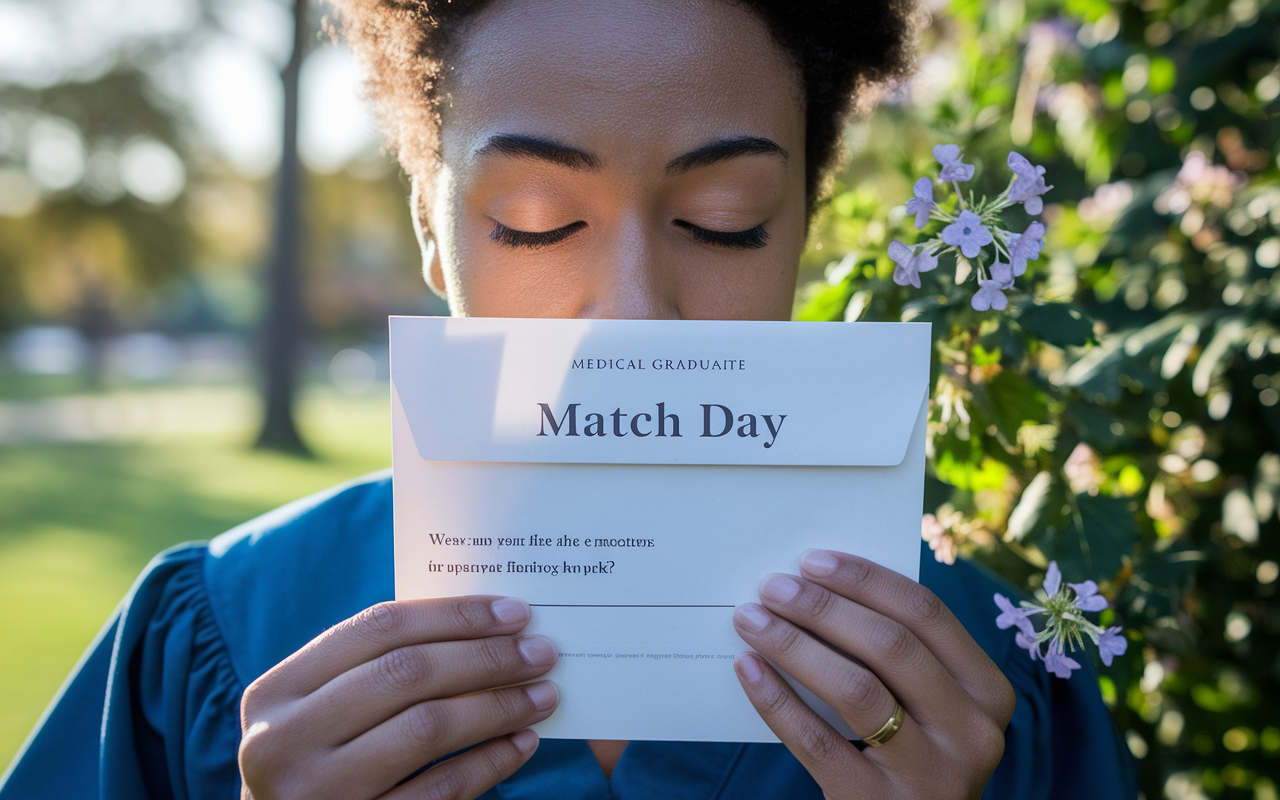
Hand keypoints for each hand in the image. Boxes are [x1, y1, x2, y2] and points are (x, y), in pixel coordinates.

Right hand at [238, 596, 558, 799]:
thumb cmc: (321, 762)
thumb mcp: (322, 711)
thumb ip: (376, 669)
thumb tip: (483, 624)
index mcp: (276, 691)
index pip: (377, 629)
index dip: (453, 615)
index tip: (513, 612)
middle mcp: (285, 741)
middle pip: (406, 673)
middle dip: (485, 657)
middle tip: (539, 651)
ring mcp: (318, 793)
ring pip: (427, 728)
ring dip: (498, 705)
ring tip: (543, 694)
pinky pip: (442, 789)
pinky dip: (490, 761)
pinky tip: (522, 742)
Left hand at [732, 550, 1014, 799]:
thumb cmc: (910, 754)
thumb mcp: (931, 708)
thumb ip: (899, 657)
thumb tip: (819, 587)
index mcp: (987, 692)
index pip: (926, 614)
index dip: (865, 580)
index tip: (812, 561)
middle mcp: (971, 733)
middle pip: (891, 646)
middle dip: (824, 608)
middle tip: (773, 587)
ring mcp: (929, 775)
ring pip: (856, 690)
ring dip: (795, 645)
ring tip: (752, 620)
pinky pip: (817, 742)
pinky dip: (776, 700)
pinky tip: (748, 670)